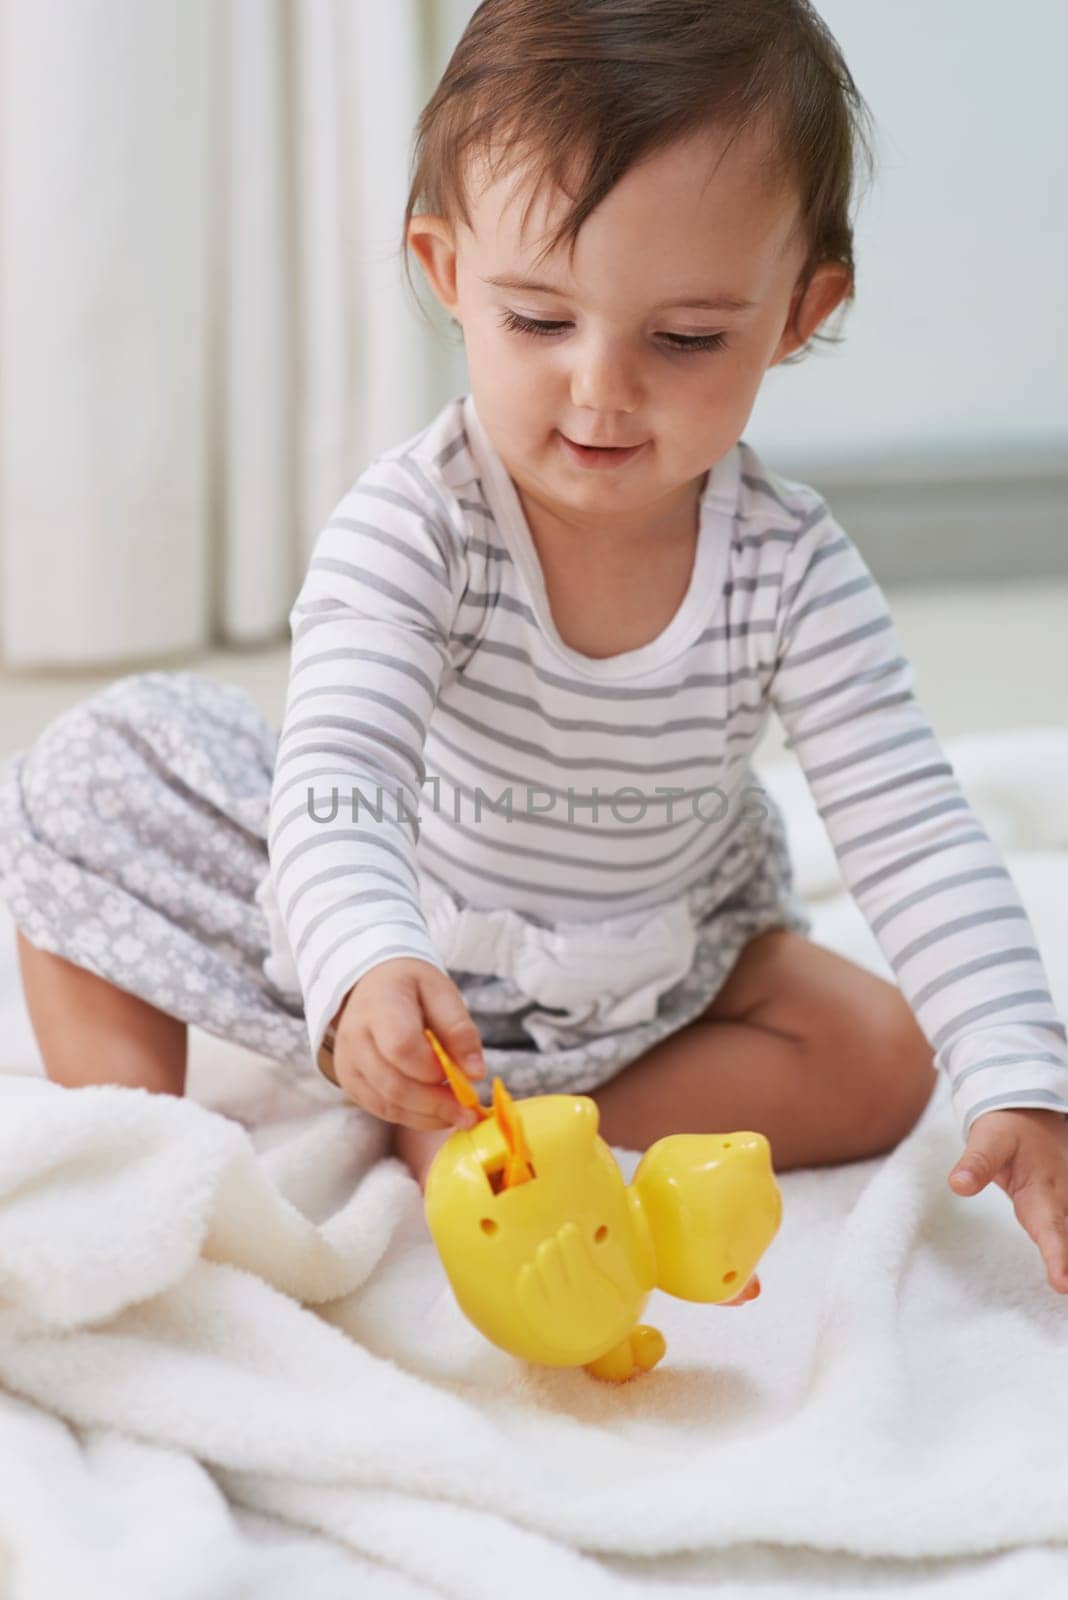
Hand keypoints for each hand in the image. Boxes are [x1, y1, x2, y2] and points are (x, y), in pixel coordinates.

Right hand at [324, 958, 485, 1131]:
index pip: (402, 1047)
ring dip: (427, 1116)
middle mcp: (355, 1037)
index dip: (433, 1069)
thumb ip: (459, 1030)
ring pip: (388, 1104)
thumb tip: (476, 1073)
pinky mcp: (350, 1082)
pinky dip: (413, 1116)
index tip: (463, 1076)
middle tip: (469, 1111)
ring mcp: (347, 1063)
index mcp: (380, 1006)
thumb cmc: (411, 987)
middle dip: (436, 1103)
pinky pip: (382, 1110)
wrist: (372, 985)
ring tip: (458, 1113)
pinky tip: (436, 1113)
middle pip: (395, 1084)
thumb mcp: (442, 992)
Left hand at [947, 1107, 1067, 1292]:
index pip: (1051, 1227)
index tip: (1062, 1284)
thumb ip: (976, 1163)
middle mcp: (1062, 1201)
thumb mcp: (988, 1138)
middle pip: (1067, 1237)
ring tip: (1066, 1284)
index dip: (1058, 1256)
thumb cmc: (1009, 1128)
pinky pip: (1065, 1230)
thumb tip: (958, 1186)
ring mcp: (1065, 1205)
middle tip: (1066, 1288)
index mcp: (1044, 1188)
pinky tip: (1066, 1272)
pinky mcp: (1062, 1209)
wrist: (1031, 1114)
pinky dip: (1065, 1248)